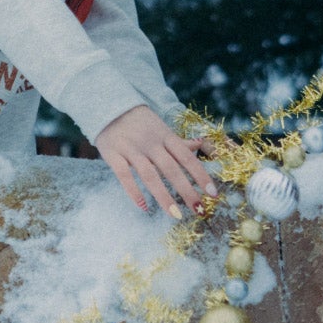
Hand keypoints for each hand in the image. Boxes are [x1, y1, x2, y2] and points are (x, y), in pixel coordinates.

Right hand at [95, 105, 217, 216]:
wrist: (109, 106)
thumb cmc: (141, 123)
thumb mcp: (162, 128)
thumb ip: (179, 142)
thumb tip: (200, 145)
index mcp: (166, 136)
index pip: (187, 158)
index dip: (201, 175)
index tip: (213, 193)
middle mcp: (151, 143)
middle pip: (171, 169)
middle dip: (187, 191)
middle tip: (199, 210)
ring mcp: (131, 149)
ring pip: (150, 175)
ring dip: (164, 196)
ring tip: (176, 215)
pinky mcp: (113, 154)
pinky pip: (124, 175)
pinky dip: (134, 192)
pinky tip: (144, 208)